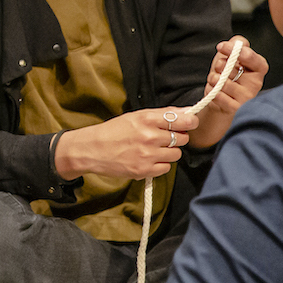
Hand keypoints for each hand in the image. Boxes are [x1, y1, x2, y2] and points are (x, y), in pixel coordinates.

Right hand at [55, 107, 198, 179]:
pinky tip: (149, 159)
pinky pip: (166, 168)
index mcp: (146, 119)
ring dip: (169, 152)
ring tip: (155, 149)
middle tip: (165, 137)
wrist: (92, 150)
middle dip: (177, 137)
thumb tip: (187, 112)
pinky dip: (160, 164)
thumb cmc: (113, 131)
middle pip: (182, 138)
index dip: (190, 122)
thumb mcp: (136, 116)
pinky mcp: (144, 170)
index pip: (182, 120)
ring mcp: (147, 155)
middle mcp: (149, 136)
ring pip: (176, 154)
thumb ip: (162, 114)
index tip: (190, 123)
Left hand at [199, 36, 266, 117]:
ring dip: (213, 79)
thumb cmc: (227, 74)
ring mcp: (247, 96)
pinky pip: (218, 95)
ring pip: (222, 82)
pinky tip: (215, 90)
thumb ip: (237, 44)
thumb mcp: (231, 55)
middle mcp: (256, 82)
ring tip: (216, 81)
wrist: (219, 96)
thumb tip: (236, 43)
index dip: (235, 50)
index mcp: (259, 67)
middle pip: (231, 68)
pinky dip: (212, 91)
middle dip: (220, 66)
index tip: (221, 47)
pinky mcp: (237, 108)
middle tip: (220, 69)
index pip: (251, 57)